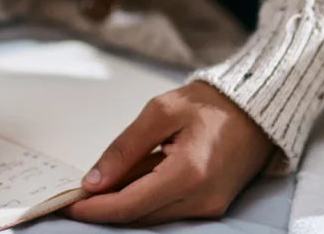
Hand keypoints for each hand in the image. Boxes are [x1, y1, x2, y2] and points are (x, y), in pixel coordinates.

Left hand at [64, 81, 274, 225]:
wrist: (254, 111)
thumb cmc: (210, 105)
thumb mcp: (160, 112)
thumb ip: (124, 148)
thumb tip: (94, 180)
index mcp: (189, 172)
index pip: (130, 205)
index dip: (95, 208)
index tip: (69, 204)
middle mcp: (201, 199)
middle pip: (139, 217)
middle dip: (105, 208)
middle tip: (77, 195)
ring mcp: (209, 207)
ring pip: (152, 217)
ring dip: (124, 204)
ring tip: (105, 181)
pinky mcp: (211, 207)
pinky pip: (168, 211)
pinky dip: (145, 199)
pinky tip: (132, 181)